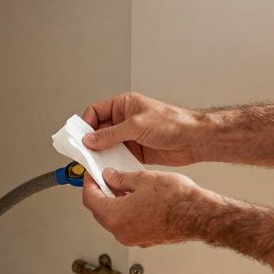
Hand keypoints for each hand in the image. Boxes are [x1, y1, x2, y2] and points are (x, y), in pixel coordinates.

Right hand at [81, 92, 203, 166]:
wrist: (194, 140)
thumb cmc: (173, 123)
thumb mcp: (137, 125)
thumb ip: (111, 134)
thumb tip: (91, 139)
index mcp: (124, 105)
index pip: (96, 111)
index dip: (86, 123)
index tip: (79, 136)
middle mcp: (125, 120)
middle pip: (99, 130)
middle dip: (91, 141)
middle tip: (82, 152)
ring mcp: (130, 136)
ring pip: (108, 145)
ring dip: (101, 154)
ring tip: (93, 163)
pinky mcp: (136, 151)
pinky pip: (118, 156)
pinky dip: (112, 163)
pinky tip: (108, 169)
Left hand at [81, 168, 209, 246]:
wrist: (199, 215)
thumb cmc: (177, 200)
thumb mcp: (143, 179)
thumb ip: (121, 178)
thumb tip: (110, 177)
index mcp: (116, 216)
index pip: (90, 199)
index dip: (88, 183)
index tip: (91, 174)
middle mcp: (121, 232)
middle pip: (99, 211)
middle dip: (100, 193)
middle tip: (105, 178)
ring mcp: (133, 238)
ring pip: (114, 219)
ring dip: (114, 203)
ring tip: (124, 186)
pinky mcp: (145, 239)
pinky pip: (128, 225)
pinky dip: (126, 212)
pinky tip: (136, 198)